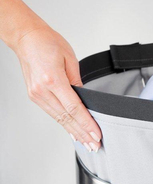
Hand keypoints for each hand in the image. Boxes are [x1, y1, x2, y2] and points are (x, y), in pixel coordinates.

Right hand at [12, 26, 101, 151]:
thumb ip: (78, 81)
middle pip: (67, 118)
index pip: (74, 108)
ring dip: (74, 133)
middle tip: (95, 145)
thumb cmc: (47, 42)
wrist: (26, 37)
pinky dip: (64, 124)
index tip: (96, 134)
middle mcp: (42, 90)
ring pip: (59, 119)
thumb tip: (86, 98)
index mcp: (52, 79)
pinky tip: (73, 133)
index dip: (86, 123)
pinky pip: (53, 114)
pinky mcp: (35, 96)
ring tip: (87, 143)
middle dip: (83, 134)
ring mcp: (36, 95)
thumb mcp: (70, 58)